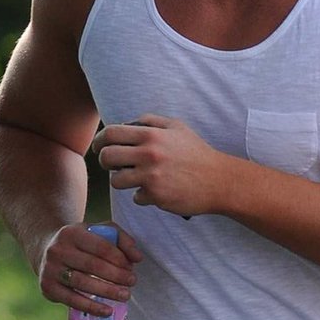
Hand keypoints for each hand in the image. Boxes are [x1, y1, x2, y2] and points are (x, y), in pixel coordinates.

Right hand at [40, 223, 140, 317]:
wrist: (46, 250)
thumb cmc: (82, 242)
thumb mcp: (99, 231)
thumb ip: (121, 239)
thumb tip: (137, 258)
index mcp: (72, 233)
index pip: (101, 246)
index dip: (119, 259)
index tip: (132, 268)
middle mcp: (57, 250)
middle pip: (92, 265)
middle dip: (116, 275)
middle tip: (132, 282)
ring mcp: (50, 269)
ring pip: (82, 283)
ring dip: (107, 291)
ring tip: (125, 296)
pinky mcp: (48, 287)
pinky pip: (72, 300)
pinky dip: (91, 307)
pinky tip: (107, 311)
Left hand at [98, 114, 229, 217]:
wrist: (219, 181)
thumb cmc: (197, 154)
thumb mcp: (177, 127)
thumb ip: (150, 121)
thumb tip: (126, 123)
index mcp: (151, 135)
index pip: (111, 133)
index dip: (100, 140)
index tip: (100, 147)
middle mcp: (149, 155)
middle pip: (107, 157)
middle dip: (105, 162)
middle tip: (113, 165)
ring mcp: (151, 177)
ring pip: (116, 181)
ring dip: (122, 181)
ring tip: (134, 180)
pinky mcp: (156, 196)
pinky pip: (136, 198)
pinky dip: (143, 197)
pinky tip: (156, 192)